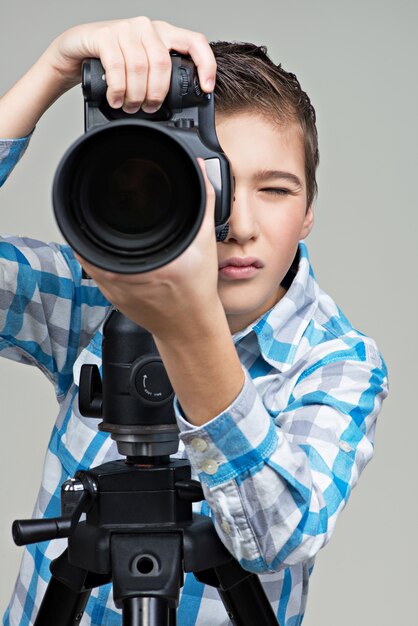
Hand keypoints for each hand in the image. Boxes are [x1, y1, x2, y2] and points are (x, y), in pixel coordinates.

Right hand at [0, 17, 215, 137]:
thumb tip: (179, 109)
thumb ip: (159, 79)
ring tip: (129, 107)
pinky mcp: (105, 35)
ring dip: (135, 95)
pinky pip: (117, 66)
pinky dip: (118, 89)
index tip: (206, 88)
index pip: (195, 42)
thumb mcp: (141, 71)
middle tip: (148, 109)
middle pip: (163, 64)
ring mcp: (126, 28)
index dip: (205, 65)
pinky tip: (115, 99)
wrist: (76, 52)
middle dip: (157, 94)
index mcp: (163, 35)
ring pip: (140, 67)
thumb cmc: (112, 65)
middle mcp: (147, 27)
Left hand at [75, 159, 219, 340]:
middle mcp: (126, 276)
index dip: (100, 207)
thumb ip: (204, 204)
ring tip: (98, 221)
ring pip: (88, 253)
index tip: (100, 195)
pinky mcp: (110, 296)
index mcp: (151, 263)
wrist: (189, 328)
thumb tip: (200, 172)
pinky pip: (92, 268)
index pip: (112, 229)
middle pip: (94, 237)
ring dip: (91, 235)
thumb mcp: (205, 245)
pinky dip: (94, 253)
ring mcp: (113, 289)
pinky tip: (104, 245)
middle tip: (99, 201)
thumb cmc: (198, 292)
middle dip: (95, 217)